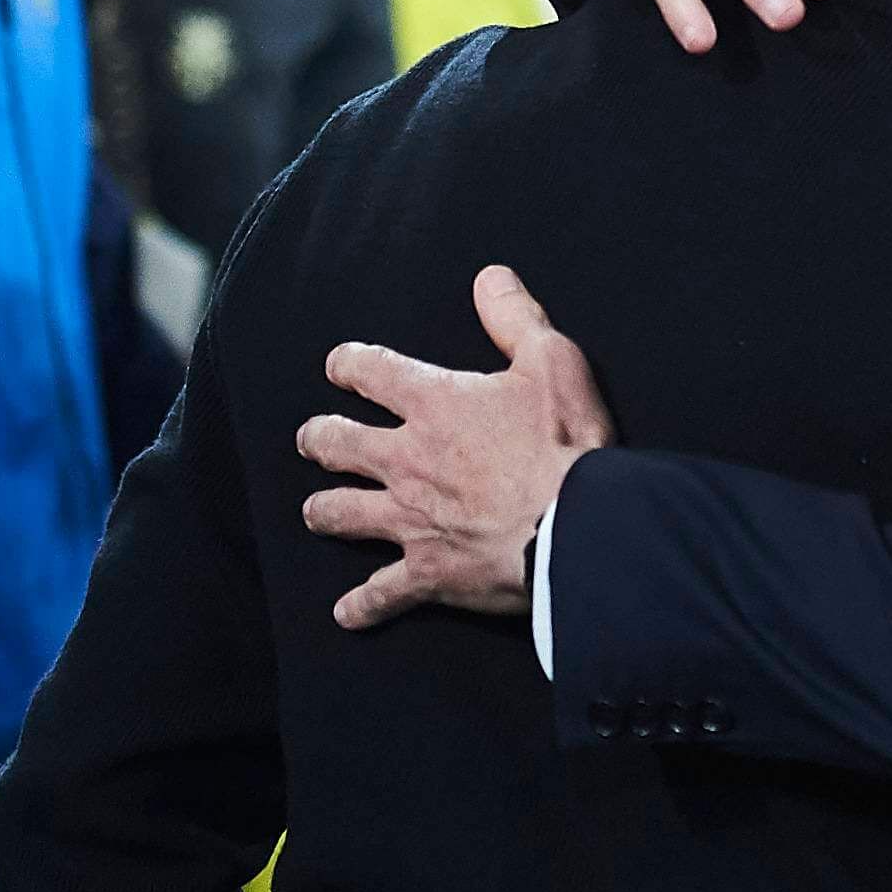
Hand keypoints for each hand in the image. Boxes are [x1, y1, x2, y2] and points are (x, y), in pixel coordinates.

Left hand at [298, 267, 615, 628]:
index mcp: (433, 404)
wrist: (578, 530)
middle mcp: (405, 461)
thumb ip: (515, 318)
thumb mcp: (552, 362)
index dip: (349, 365)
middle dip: (319, 439)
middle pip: (337, 445)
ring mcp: (409, 520)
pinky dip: (363, 606)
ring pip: (342, 514)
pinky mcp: (426, 573)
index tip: (340, 366)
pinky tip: (346, 614)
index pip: (371, 372)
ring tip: (317, 511)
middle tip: (313, 439)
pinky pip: (381, 595)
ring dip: (325, 511)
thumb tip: (489, 277)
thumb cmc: (566, 444)